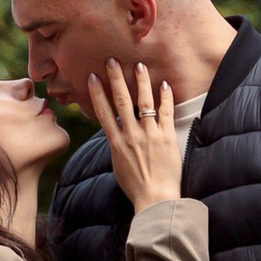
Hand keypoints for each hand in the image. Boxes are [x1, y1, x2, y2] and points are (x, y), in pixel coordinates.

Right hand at [88, 59, 180, 208]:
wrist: (156, 199)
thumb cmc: (135, 187)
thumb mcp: (118, 166)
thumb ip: (117, 147)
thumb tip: (115, 135)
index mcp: (117, 143)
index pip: (104, 112)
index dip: (97, 93)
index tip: (93, 77)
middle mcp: (132, 135)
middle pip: (122, 101)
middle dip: (116, 79)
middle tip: (113, 61)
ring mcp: (150, 135)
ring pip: (144, 102)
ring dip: (141, 82)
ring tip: (139, 66)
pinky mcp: (167, 137)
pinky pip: (166, 112)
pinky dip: (165, 97)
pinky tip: (164, 84)